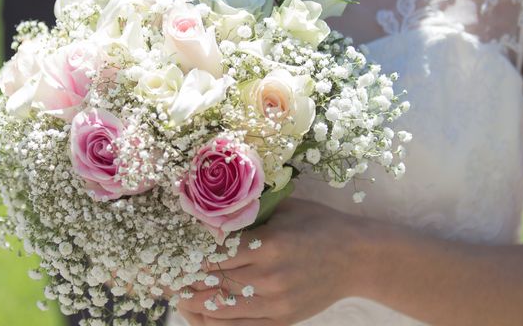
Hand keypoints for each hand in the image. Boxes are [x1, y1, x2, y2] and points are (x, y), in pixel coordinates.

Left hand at [177, 198, 367, 324]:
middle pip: (213, 283)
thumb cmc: (318, 225)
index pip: (214, 254)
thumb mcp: (284, 209)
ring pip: (222, 309)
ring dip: (196, 304)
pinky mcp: (283, 319)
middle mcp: (269, 276)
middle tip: (165, 277)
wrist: (356, 257)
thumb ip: (249, 214)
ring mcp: (276, 302)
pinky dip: (218, 322)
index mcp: (268, 244)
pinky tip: (204, 314)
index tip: (172, 254)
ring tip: (179, 296)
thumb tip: (210, 216)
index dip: (188, 257)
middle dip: (185, 281)